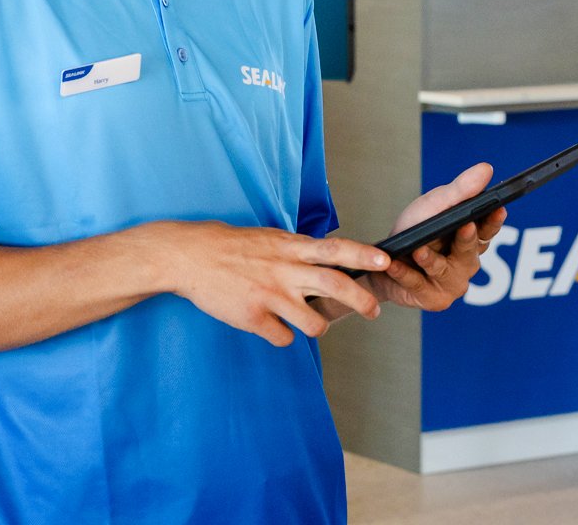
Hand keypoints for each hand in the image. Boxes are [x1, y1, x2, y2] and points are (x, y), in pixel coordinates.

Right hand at [147, 220, 389, 346]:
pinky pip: (283, 338)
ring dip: (321, 327)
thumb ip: (301, 252)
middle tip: (374, 311)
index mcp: (291, 247)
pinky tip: (276, 326)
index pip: (336, 249)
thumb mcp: (273, 239)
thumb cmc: (236, 247)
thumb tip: (334, 261)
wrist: (191, 257)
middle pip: (335, 285)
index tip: (386, 261)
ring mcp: (269, 295)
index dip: (363, 256)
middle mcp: (285, 270)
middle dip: (362, 301)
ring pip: (314, 322)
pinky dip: (285, 336)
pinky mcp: (252, 317)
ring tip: (316, 324)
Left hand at [366, 162, 507, 311]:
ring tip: (419, 250)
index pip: (489, 229)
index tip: (498, 208)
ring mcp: (452, 283)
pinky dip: (405, 274)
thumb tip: (486, 169)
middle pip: (471, 251)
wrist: (381, 260)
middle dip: (467, 238)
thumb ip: (460, 190)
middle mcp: (467, 262)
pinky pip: (419, 285)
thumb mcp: (434, 204)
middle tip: (465, 225)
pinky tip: (395, 264)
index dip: (494, 220)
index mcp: (473, 238)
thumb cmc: (414, 229)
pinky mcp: (433, 299)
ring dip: (432, 260)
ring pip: (446, 271)